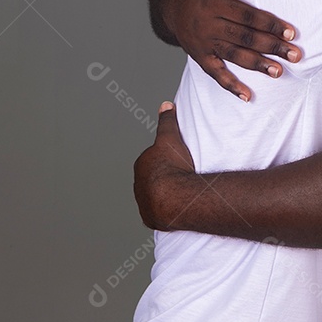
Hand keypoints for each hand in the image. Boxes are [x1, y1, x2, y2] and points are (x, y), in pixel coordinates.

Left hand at [133, 102, 195, 230]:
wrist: (175, 197)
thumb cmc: (173, 166)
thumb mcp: (171, 138)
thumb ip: (167, 120)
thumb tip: (166, 104)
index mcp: (141, 164)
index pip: (153, 159)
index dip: (166, 159)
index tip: (179, 161)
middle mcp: (138, 184)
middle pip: (153, 178)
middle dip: (164, 177)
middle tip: (183, 176)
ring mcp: (143, 202)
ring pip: (154, 195)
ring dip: (166, 194)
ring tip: (182, 192)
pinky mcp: (149, 217)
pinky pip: (158, 211)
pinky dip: (165, 209)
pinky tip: (178, 206)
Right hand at [162, 0, 301, 100]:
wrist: (171, 6)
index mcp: (215, 3)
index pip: (247, 16)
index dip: (270, 24)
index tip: (291, 32)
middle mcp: (208, 25)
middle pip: (244, 38)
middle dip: (271, 47)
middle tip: (294, 55)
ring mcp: (204, 44)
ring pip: (234, 56)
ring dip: (257, 66)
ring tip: (278, 72)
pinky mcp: (200, 58)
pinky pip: (216, 74)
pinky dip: (231, 86)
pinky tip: (247, 96)